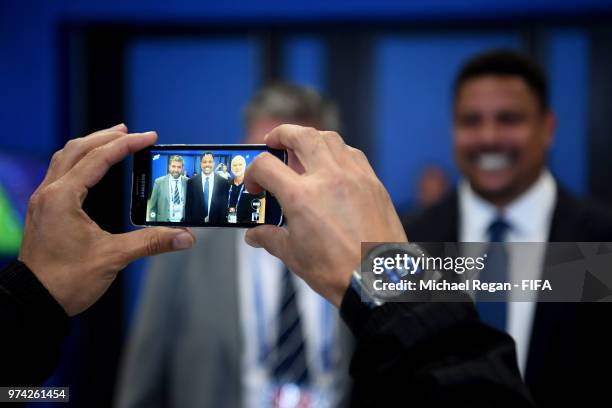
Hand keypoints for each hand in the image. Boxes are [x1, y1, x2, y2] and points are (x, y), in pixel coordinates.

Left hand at [18, 124, 194, 315]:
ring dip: (90, 146)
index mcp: (63, 197)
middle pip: (77, 149)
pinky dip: (79, 161)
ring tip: (112, 140)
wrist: (34, 301)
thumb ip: (151, 242)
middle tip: (131, 132)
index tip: (149, 137)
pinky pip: (60, 173)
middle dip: (106, 137)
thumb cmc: (66, 280)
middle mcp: (49, 193)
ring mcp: (43, 201)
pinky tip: (91, 168)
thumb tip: (185, 237)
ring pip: (65, 158)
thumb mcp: (113, 258)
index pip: (98, 158)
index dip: (126, 145)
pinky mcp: (44, 211)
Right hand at [244, 125, 406, 306]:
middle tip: (273, 142)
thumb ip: (270, 238)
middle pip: (300, 136)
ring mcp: (354, 177)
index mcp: (301, 197)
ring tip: (303, 150)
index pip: (266, 166)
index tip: (254, 185)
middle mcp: (328, 178)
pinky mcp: (373, 183)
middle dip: (282, 134)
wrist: (378, 280)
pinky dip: (338, 152)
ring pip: (330, 139)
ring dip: (311, 139)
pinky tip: (333, 166)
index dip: (253, 173)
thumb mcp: (293, 255)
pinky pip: (353, 154)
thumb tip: (254, 234)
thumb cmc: (336, 270)